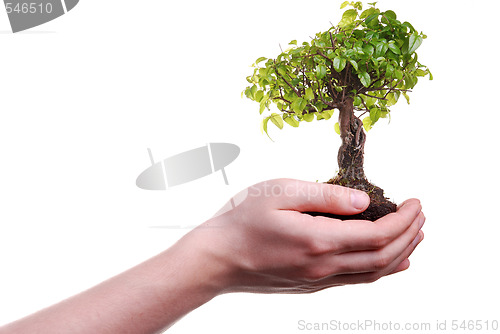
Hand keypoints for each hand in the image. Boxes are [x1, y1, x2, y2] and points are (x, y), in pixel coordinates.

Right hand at [188, 178, 424, 293]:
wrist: (217, 259)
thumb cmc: (242, 220)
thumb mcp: (281, 193)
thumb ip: (325, 196)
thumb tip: (363, 201)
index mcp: (319, 240)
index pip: (378, 234)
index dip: (404, 219)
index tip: (416, 202)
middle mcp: (324, 266)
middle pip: (384, 257)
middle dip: (409, 235)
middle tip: (421, 214)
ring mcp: (319, 279)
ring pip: (374, 273)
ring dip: (401, 253)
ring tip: (415, 235)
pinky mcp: (311, 284)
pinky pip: (357, 281)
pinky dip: (381, 270)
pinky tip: (390, 263)